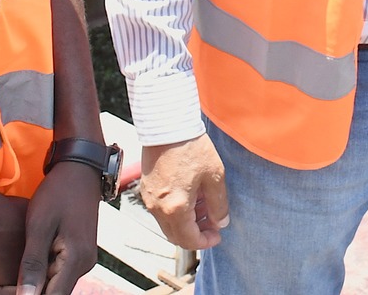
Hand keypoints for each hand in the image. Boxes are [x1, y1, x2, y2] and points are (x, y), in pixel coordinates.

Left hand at [7, 159, 101, 293]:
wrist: (79, 170)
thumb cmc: (57, 193)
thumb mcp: (40, 226)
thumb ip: (33, 264)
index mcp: (76, 260)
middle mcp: (83, 265)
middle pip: (49, 294)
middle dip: (16, 293)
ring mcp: (81, 259)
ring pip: (50, 285)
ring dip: (22, 287)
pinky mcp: (75, 253)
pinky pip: (53, 273)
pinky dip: (32, 276)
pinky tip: (10, 271)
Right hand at [140, 135, 228, 250]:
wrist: (167, 126)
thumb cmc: (191, 147)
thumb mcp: (214, 175)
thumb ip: (219, 203)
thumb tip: (221, 221)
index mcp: (176, 207)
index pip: (189, 240)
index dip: (206, 242)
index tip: (217, 235)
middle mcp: (158, 207)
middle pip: (176, 236)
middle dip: (196, 234)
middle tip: (212, 223)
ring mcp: (149, 199)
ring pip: (167, 224)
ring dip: (186, 222)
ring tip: (204, 206)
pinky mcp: (146, 189)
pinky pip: (160, 210)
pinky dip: (175, 211)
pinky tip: (190, 195)